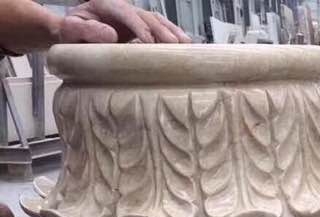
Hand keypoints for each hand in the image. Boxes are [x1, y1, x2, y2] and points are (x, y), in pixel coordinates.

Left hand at [60, 0, 190, 43]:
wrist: (73, 35)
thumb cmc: (71, 34)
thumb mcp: (71, 30)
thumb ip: (85, 29)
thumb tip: (110, 35)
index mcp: (104, 5)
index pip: (125, 11)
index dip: (139, 26)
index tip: (147, 40)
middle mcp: (122, 9)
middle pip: (146, 16)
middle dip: (161, 30)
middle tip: (172, 45)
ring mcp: (133, 18)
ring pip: (157, 20)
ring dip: (172, 32)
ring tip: (184, 45)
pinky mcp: (142, 28)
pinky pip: (161, 28)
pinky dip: (174, 35)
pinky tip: (185, 44)